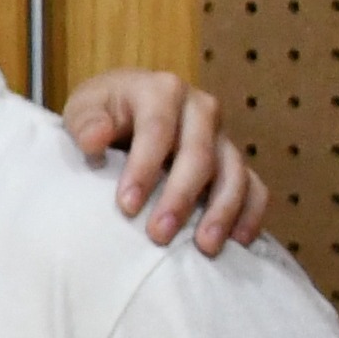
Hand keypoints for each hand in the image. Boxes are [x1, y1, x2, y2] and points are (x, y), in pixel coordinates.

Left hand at [58, 68, 268, 253]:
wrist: (127, 107)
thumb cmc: (103, 112)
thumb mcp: (84, 108)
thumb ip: (86, 123)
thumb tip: (95, 139)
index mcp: (163, 90)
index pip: (157, 130)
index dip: (144, 168)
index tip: (126, 206)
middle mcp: (201, 109)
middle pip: (199, 154)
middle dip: (180, 197)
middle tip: (159, 235)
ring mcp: (223, 136)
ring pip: (234, 172)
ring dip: (222, 211)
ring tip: (205, 247)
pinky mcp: (234, 161)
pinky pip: (254, 187)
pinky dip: (250, 213)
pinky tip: (238, 241)